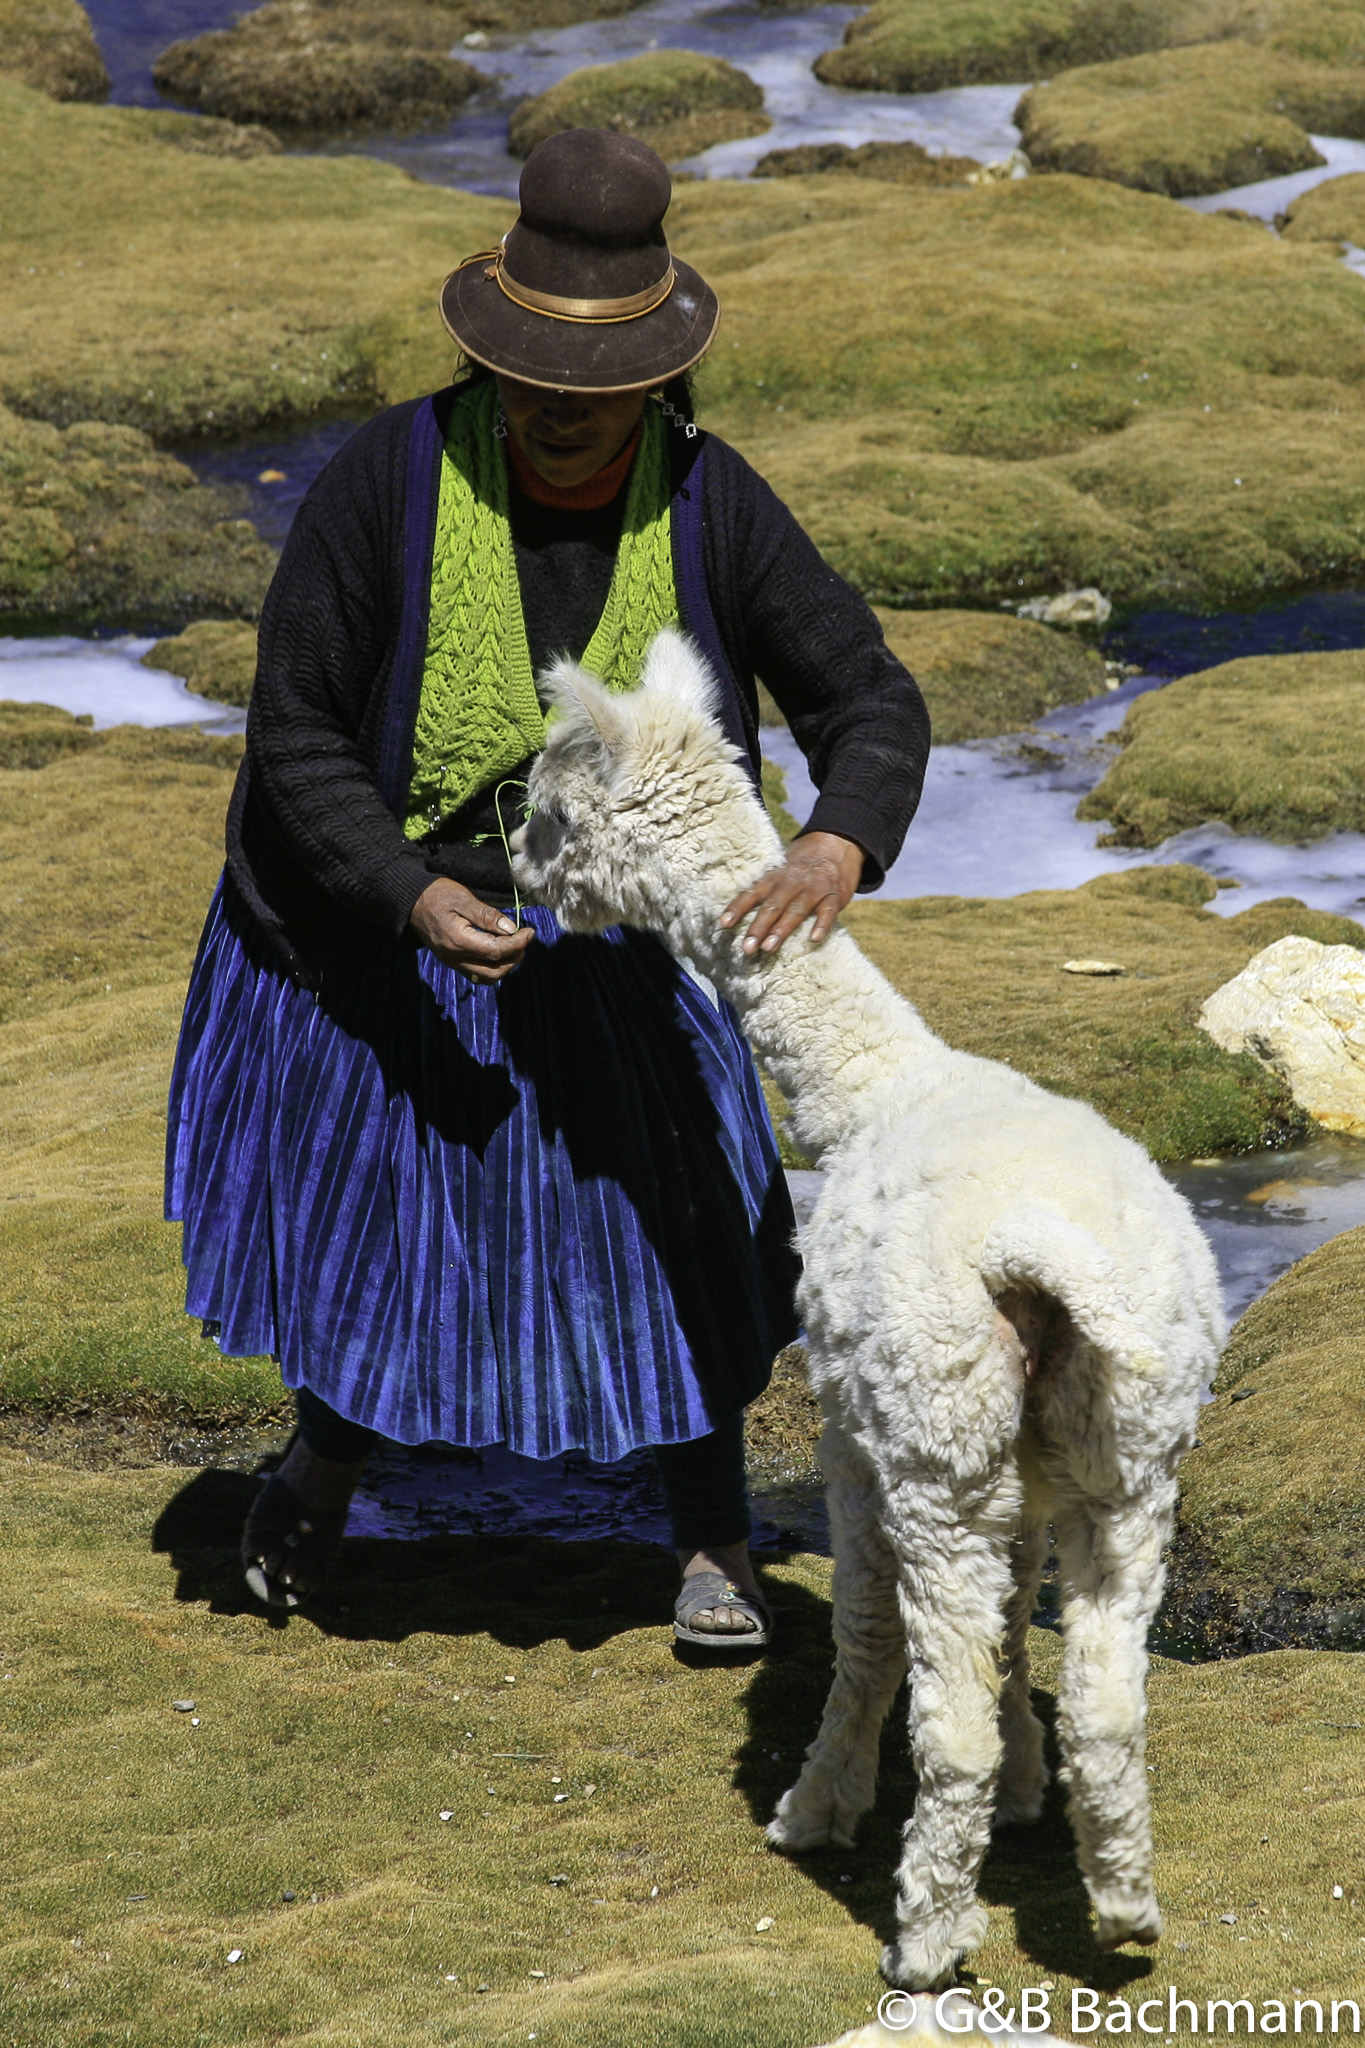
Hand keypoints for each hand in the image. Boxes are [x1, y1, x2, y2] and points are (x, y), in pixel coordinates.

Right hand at [409, 877, 535, 983]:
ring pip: (487, 977)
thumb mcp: (463, 898)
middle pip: (494, 971)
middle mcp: (454, 957)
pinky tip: (500, 951)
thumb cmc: (436, 895)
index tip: (530, 932)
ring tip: (515, 946)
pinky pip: (477, 973)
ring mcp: (452, 962)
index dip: (517, 944)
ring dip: (505, 965)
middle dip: (514, 957)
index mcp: (458, 940)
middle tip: (524, 939)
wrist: (411, 902)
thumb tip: (511, 928)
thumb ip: (487, 915)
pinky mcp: (452, 961)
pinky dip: (493, 967)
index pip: (496, 951)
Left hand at [719, 831, 864, 955]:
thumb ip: (766, 892)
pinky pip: (827, 911)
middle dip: (758, 927)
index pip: (753, 893)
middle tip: (747, 947)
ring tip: (768, 948)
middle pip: (772, 905)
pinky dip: (821, 924)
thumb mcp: (782, 872)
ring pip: (796, 910)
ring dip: (781, 929)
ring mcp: (814, 888)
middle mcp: (792, 882)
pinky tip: (814, 939)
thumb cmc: (801, 867)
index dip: (739, 907)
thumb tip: (739, 917)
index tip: (724, 923)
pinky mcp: (834, 896)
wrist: (836, 844)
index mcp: (775, 877)